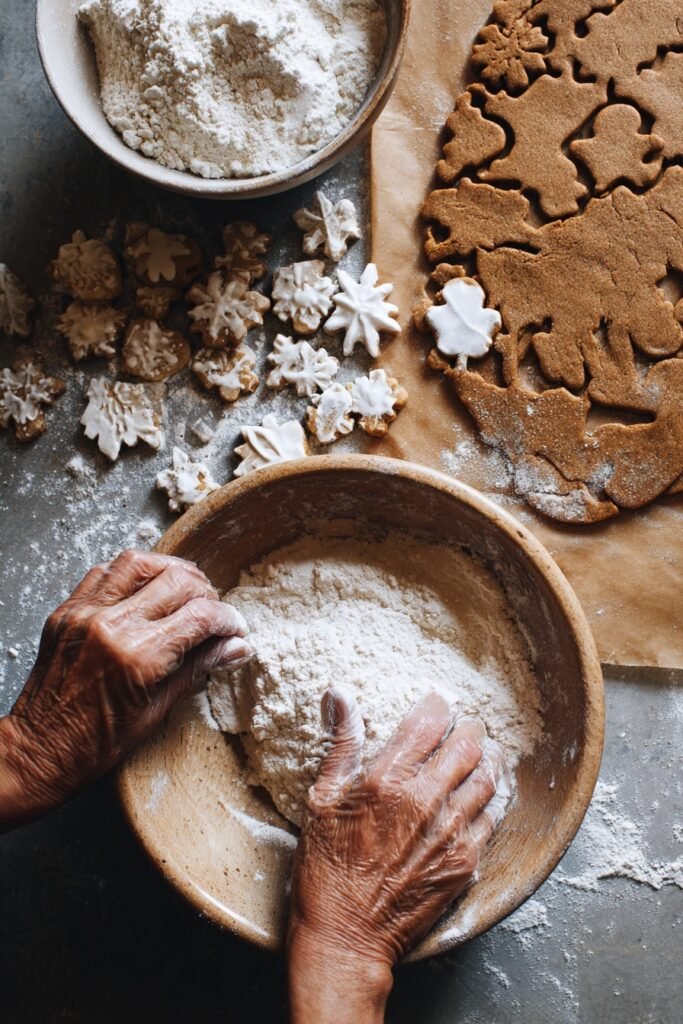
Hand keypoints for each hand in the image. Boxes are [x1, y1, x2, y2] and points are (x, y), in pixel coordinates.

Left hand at [0, 549, 250, 829]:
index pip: (200, 616)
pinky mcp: (65, 611)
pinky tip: (143, 593)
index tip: (235, 630)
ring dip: (170, 571)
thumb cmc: (95, 744)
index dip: (227, 620)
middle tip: (212, 614)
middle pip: (177, 581)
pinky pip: (103, 573)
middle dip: (206, 594)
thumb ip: (198, 668)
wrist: (37, 752)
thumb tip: (237, 647)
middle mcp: (110, 626)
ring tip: (183, 591)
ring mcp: (84, 614)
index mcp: (138, 657)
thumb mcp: (157, 711)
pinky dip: (130, 576)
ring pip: (139, 562)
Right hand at [287, 689, 508, 1023]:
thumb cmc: (326, 869)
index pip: (428, 723)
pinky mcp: (464, 862)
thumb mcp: (321, 799)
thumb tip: (338, 695)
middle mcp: (424, 800)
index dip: (438, 705)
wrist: (346, 936)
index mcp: (387, 780)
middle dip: (469, 729)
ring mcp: (450, 832)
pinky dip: (493, 798)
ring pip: (486, 778)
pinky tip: (486, 793)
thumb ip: (340, 744)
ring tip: (483, 752)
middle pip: (466, 745)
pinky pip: (492, 818)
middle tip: (466, 725)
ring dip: (487, 759)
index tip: (439, 702)